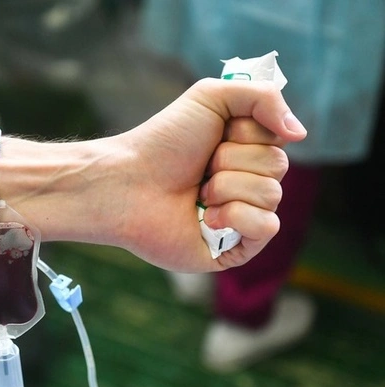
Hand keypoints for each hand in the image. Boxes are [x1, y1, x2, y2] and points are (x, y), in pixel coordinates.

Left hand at [108, 78, 306, 271]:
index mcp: (243, 152)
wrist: (128, 182)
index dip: (246, 133)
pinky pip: (268, 228)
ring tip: (198, 194)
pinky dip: (236, 217)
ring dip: (227, 187)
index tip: (214, 135)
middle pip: (278, 167)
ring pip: (272, 196)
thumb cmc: (163, 142)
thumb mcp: (212, 97)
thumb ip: (264, 97)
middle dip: (233, 160)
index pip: (279, 139)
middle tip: (201, 166)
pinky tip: (206, 218)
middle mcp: (245, 184)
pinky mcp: (232, 249)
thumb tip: (300, 134)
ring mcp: (240, 219)